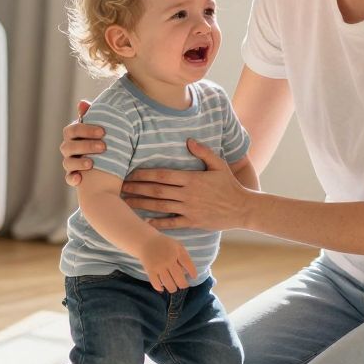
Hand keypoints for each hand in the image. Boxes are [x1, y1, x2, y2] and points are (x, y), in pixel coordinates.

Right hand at [61, 100, 106, 186]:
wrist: (109, 161)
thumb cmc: (104, 139)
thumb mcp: (101, 128)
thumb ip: (94, 115)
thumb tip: (82, 103)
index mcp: (73, 135)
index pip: (73, 130)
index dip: (86, 130)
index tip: (103, 131)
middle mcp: (68, 148)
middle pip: (69, 146)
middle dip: (86, 146)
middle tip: (104, 146)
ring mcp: (70, 163)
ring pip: (67, 162)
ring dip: (79, 162)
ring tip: (92, 164)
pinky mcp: (74, 176)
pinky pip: (68, 179)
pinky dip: (72, 178)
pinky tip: (80, 179)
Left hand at [124, 140, 251, 232]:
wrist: (243, 208)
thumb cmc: (230, 185)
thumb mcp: (219, 164)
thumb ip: (203, 151)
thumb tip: (188, 140)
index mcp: (192, 178)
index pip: (163, 175)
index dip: (144, 174)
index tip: (130, 172)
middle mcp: (188, 194)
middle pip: (157, 190)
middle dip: (137, 188)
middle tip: (120, 187)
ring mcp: (190, 209)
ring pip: (160, 206)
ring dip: (141, 204)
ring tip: (126, 202)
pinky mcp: (193, 222)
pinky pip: (172, 223)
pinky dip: (158, 222)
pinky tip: (144, 222)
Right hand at [137, 233, 197, 292]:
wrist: (145, 241)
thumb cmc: (164, 244)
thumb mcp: (176, 245)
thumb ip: (183, 256)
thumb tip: (187, 272)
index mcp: (176, 252)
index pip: (188, 264)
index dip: (193, 272)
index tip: (194, 277)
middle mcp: (168, 260)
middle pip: (178, 277)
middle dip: (183, 285)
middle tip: (184, 286)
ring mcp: (159, 266)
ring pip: (168, 283)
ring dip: (172, 288)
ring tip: (174, 288)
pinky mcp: (150, 270)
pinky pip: (155, 283)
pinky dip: (159, 288)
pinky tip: (162, 288)